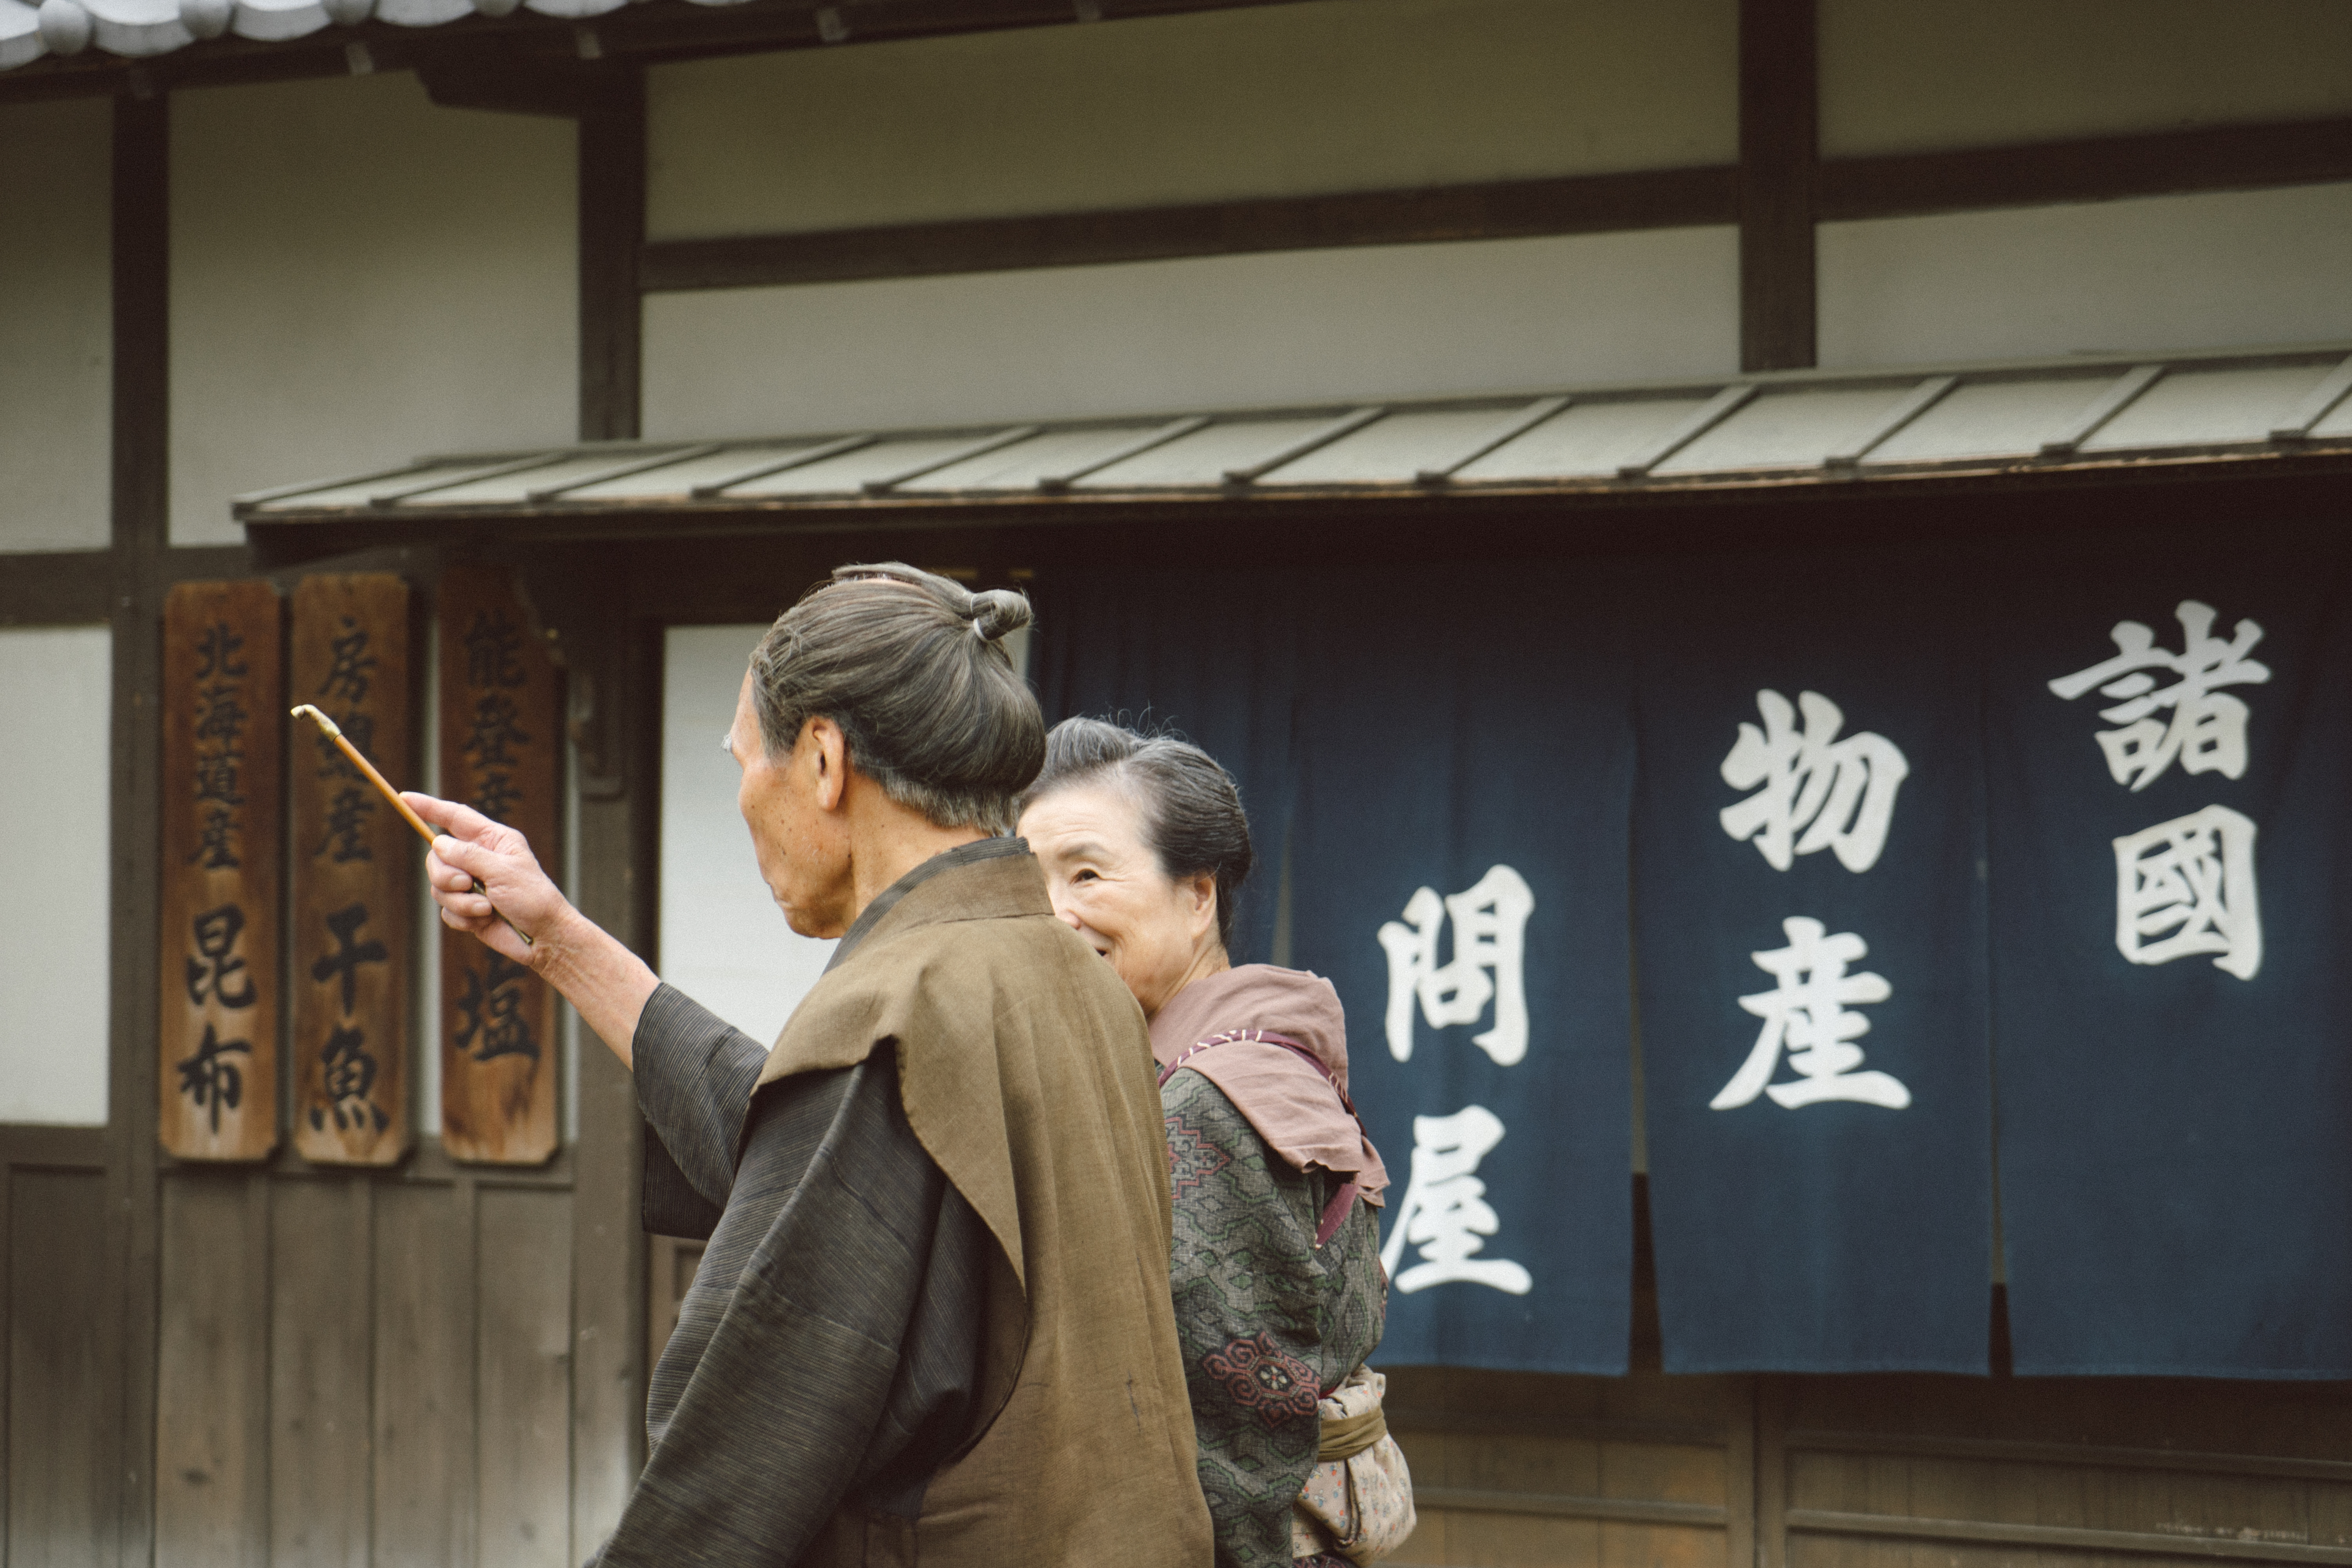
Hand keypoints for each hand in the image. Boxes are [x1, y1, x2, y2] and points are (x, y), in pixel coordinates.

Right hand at [403, 791, 659, 1067]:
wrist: (543, 937)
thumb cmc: (533, 899)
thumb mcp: (504, 871)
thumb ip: (469, 855)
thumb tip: (439, 843)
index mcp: (493, 840)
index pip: (456, 817)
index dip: (429, 807)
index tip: (404, 798)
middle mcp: (479, 858)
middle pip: (437, 856)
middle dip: (446, 874)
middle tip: (467, 884)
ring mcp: (471, 884)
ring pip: (438, 885)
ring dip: (460, 900)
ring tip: (486, 908)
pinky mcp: (467, 908)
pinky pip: (446, 909)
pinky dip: (463, 917)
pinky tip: (485, 920)